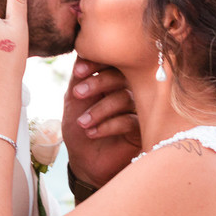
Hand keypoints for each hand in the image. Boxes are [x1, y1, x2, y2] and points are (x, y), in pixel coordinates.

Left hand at [63, 57, 141, 188]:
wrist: (85, 162)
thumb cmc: (79, 130)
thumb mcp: (73, 101)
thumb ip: (78, 78)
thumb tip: (82, 53)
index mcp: (111, 80)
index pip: (112, 61)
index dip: (96, 62)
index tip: (78, 72)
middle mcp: (127, 91)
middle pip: (122, 75)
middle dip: (97, 82)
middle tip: (78, 94)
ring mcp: (137, 109)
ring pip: (125, 98)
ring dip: (99, 109)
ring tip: (82, 122)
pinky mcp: (142, 129)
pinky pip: (130, 120)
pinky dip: (108, 125)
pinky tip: (92, 133)